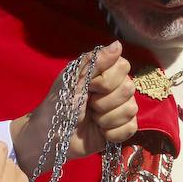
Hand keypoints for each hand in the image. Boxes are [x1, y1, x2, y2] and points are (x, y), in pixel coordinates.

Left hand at [12, 41, 137, 174]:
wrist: (51, 137)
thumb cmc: (58, 104)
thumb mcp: (73, 79)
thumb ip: (95, 61)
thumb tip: (118, 44)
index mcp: (104, 72)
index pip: (123, 66)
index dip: (106, 80)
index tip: (89, 86)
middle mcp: (116, 88)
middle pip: (129, 89)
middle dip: (103, 101)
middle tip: (87, 105)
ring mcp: (120, 109)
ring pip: (130, 109)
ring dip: (106, 118)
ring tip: (91, 119)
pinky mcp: (121, 129)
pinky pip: (131, 128)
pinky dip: (112, 133)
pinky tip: (100, 132)